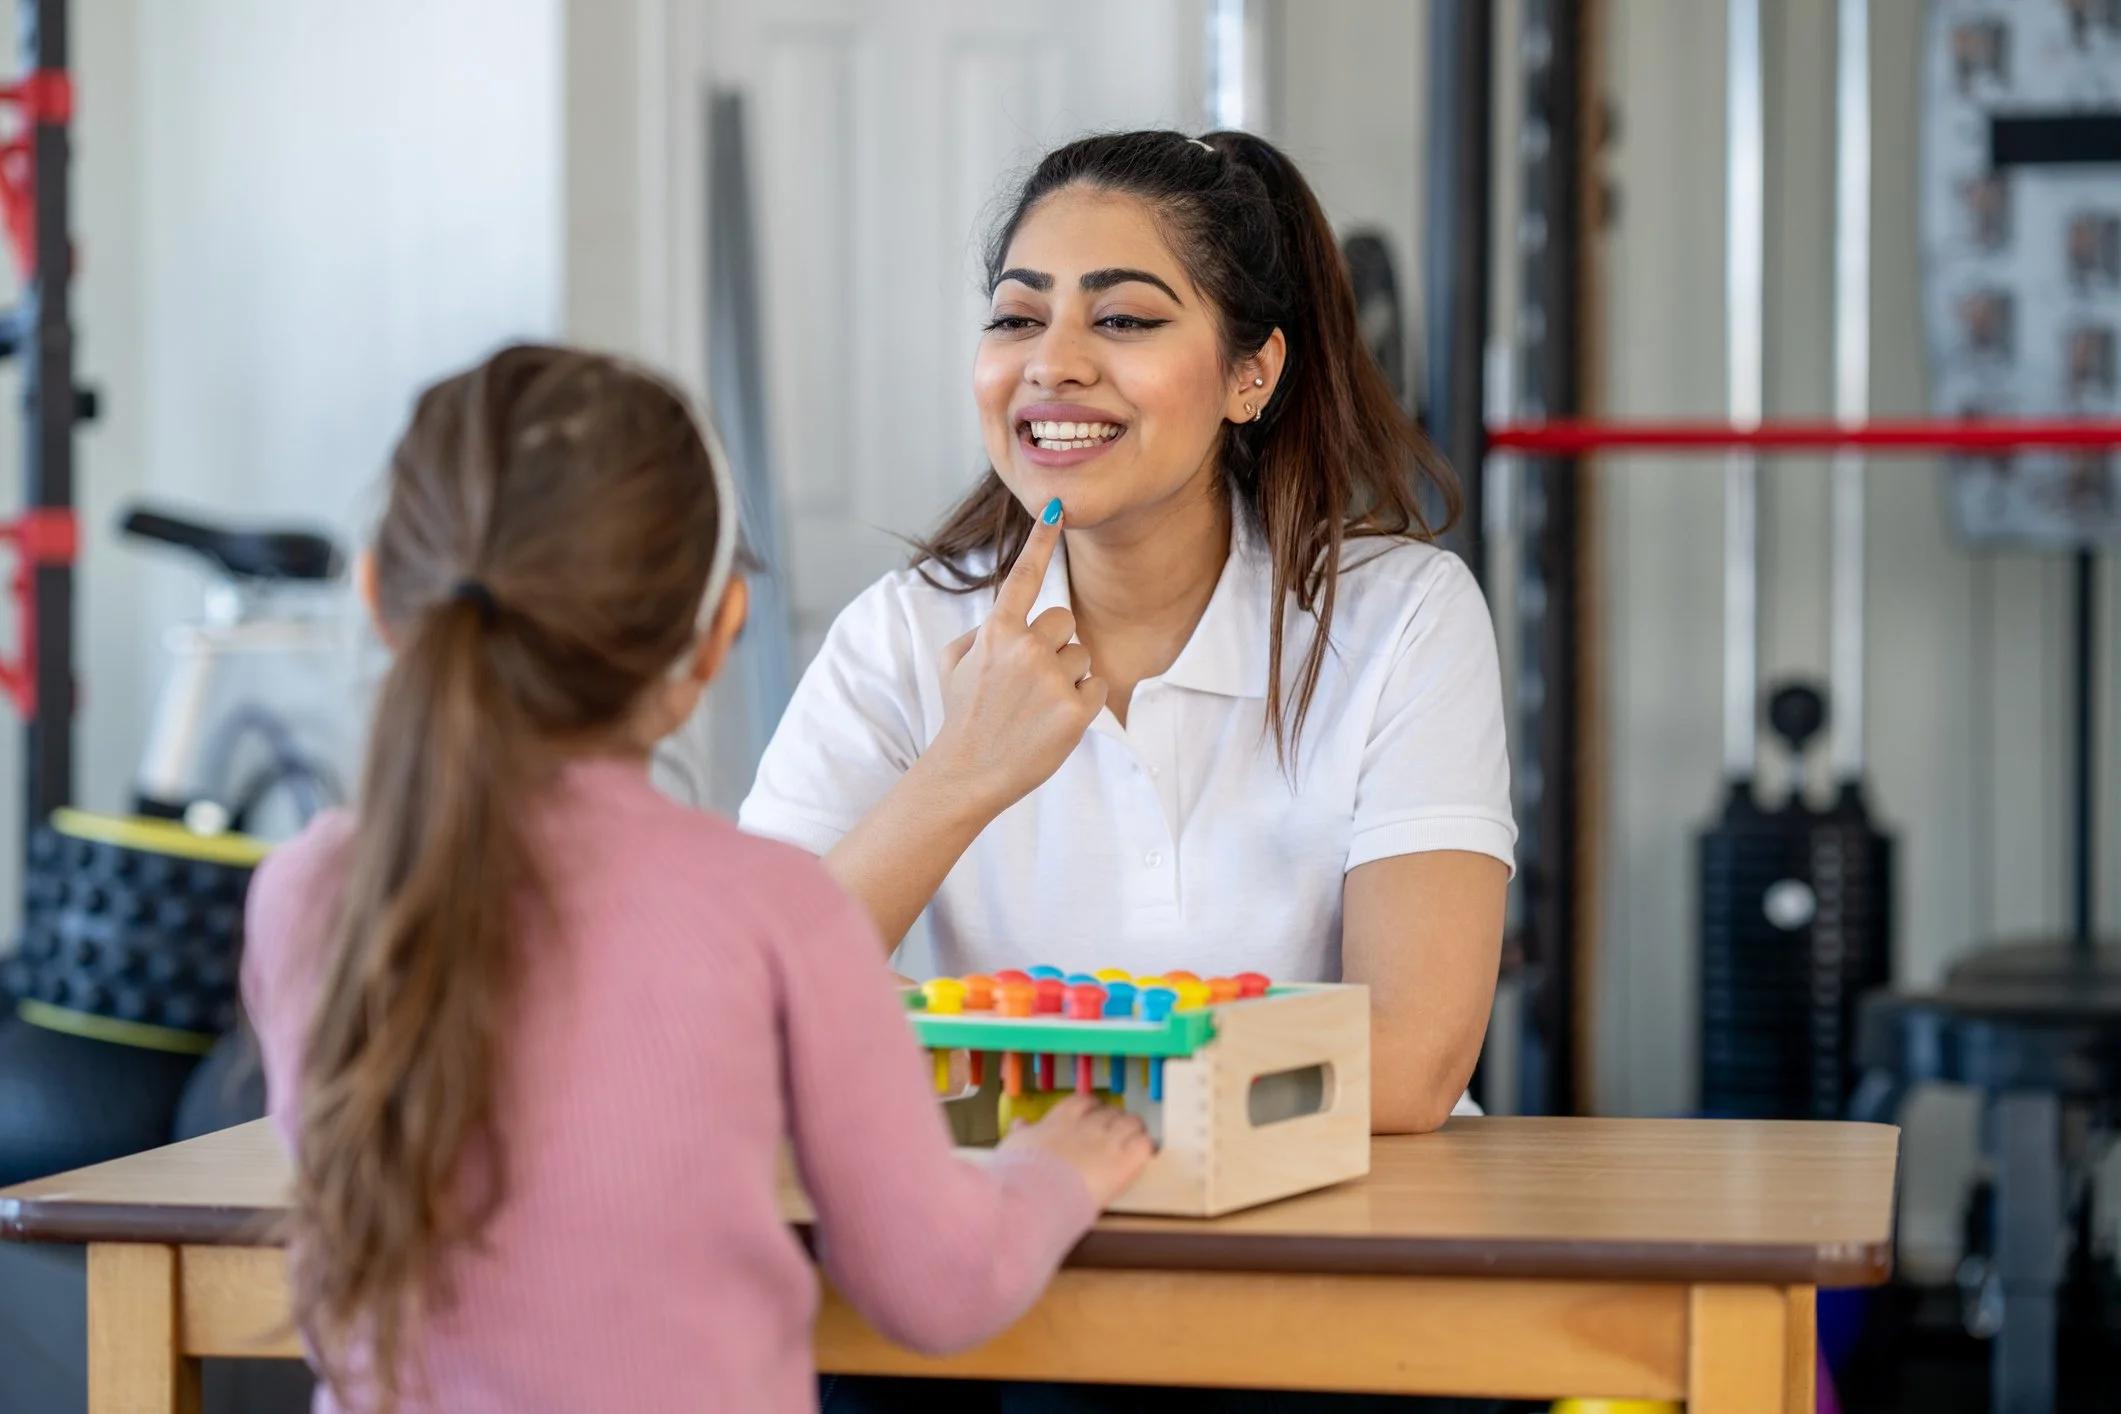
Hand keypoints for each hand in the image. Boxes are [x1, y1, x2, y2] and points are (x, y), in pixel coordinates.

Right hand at [926, 500, 1105, 812]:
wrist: (965, 773)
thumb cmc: (962, 716)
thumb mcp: (953, 664)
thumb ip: (980, 631)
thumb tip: (1006, 617)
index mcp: (996, 632)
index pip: (1023, 576)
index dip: (1041, 539)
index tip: (1057, 507)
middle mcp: (1025, 648)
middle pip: (1065, 621)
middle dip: (1054, 646)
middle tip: (1029, 682)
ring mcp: (1051, 679)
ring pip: (1082, 654)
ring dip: (1068, 676)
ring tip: (1037, 707)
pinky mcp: (1075, 709)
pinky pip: (1097, 686)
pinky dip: (1082, 703)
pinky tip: (1053, 721)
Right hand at [999, 1093, 1153, 1207]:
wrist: (1034, 1195)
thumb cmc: (1021, 1175)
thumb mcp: (1014, 1147)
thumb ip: (1021, 1133)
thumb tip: (1019, 1125)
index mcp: (1062, 1118)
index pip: (1085, 1101)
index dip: (1093, 1109)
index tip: (1093, 1117)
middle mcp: (1088, 1125)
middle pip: (1112, 1111)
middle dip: (1115, 1121)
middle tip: (1116, 1134)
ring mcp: (1108, 1141)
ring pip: (1132, 1123)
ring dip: (1133, 1132)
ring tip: (1133, 1142)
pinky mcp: (1124, 1162)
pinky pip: (1144, 1145)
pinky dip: (1145, 1148)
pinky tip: (1143, 1156)